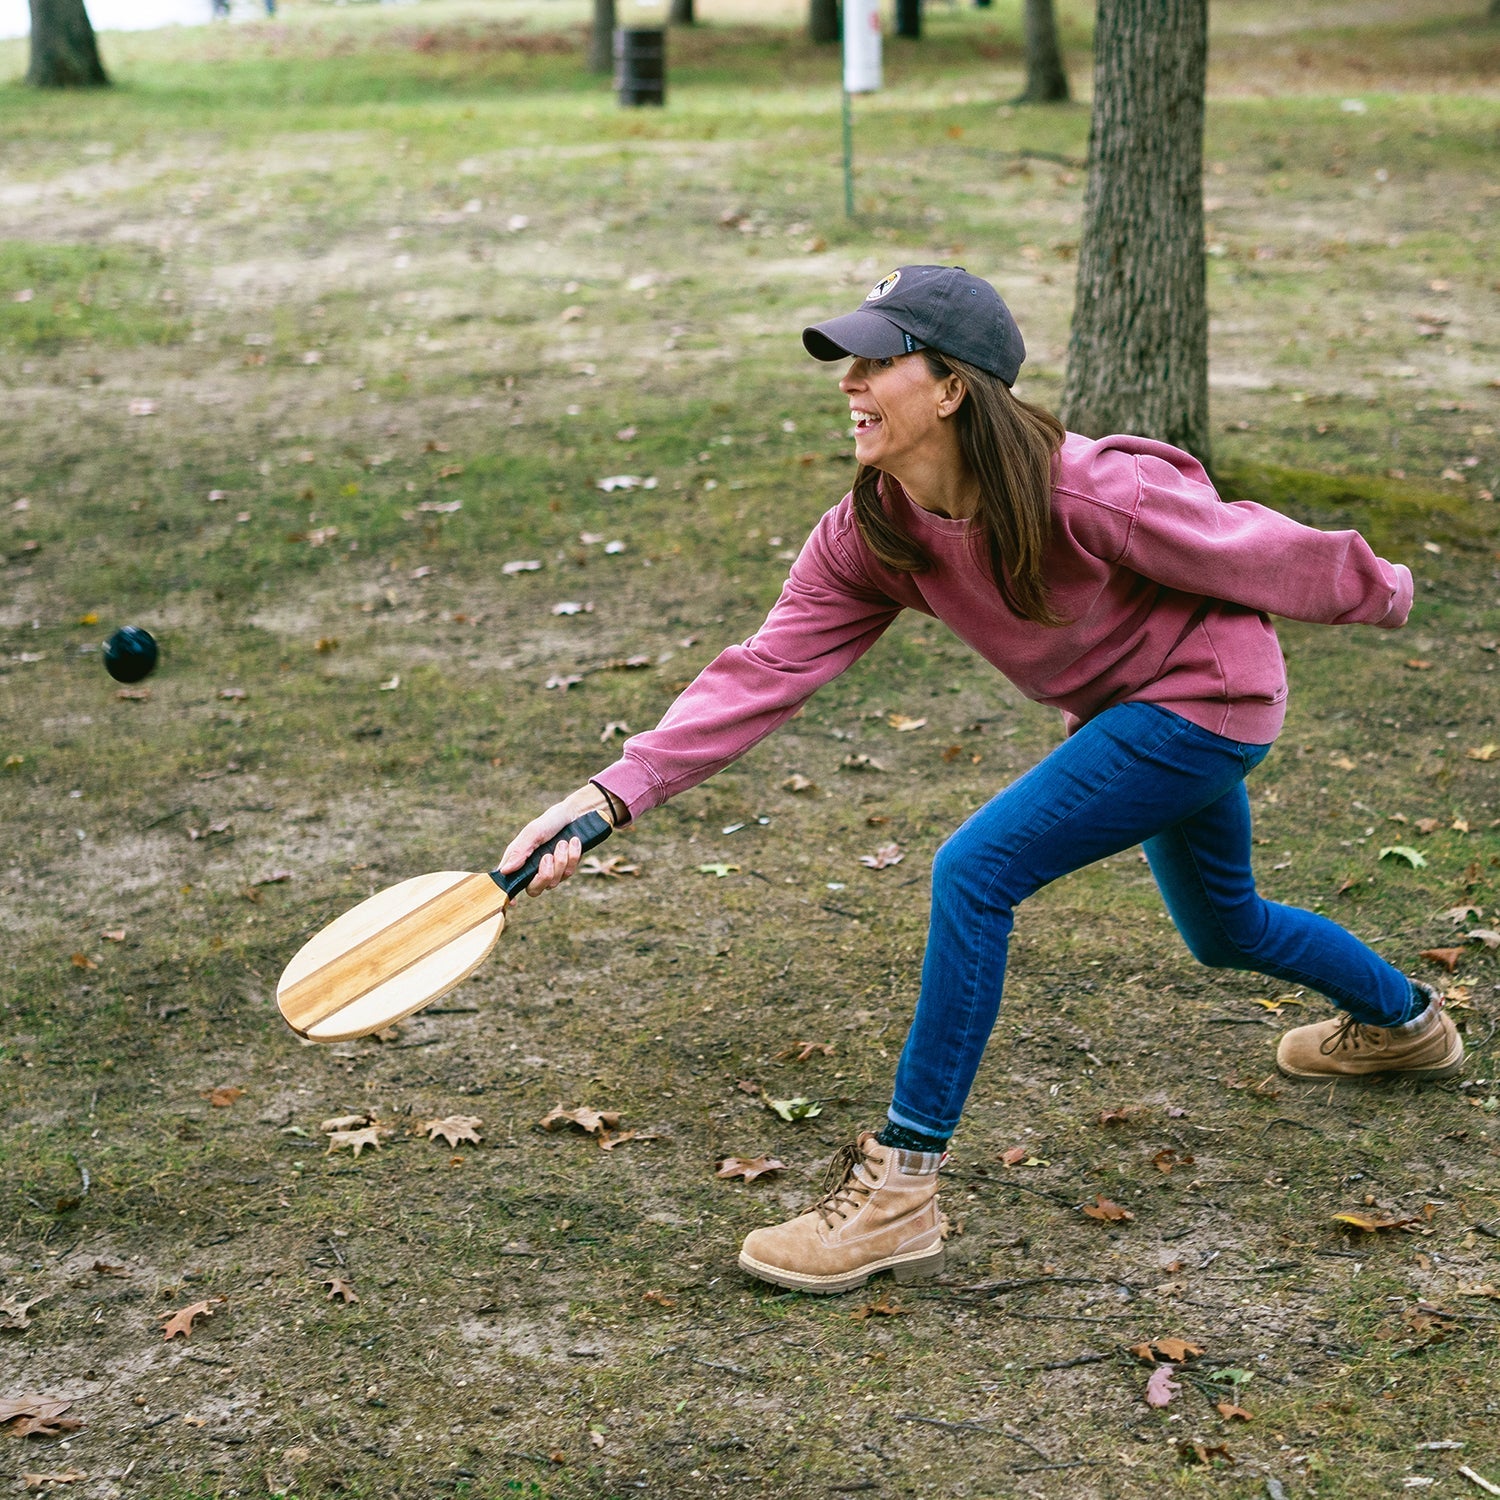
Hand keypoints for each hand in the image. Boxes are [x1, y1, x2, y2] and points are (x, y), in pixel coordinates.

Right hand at [498, 784, 614, 896]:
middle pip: (534, 890)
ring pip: (554, 882)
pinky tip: (573, 842)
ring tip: (562, 842)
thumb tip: (505, 871)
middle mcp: (533, 869)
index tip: (512, 902)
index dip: (510, 895)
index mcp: (519, 861)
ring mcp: (551, 872)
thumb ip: (519, 851)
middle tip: (547, 857)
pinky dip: (572, 857)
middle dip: (544, 876)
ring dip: (560, 861)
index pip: (511, 882)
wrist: (575, 815)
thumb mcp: (533, 833)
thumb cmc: (549, 822)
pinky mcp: (566, 870)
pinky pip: (569, 873)